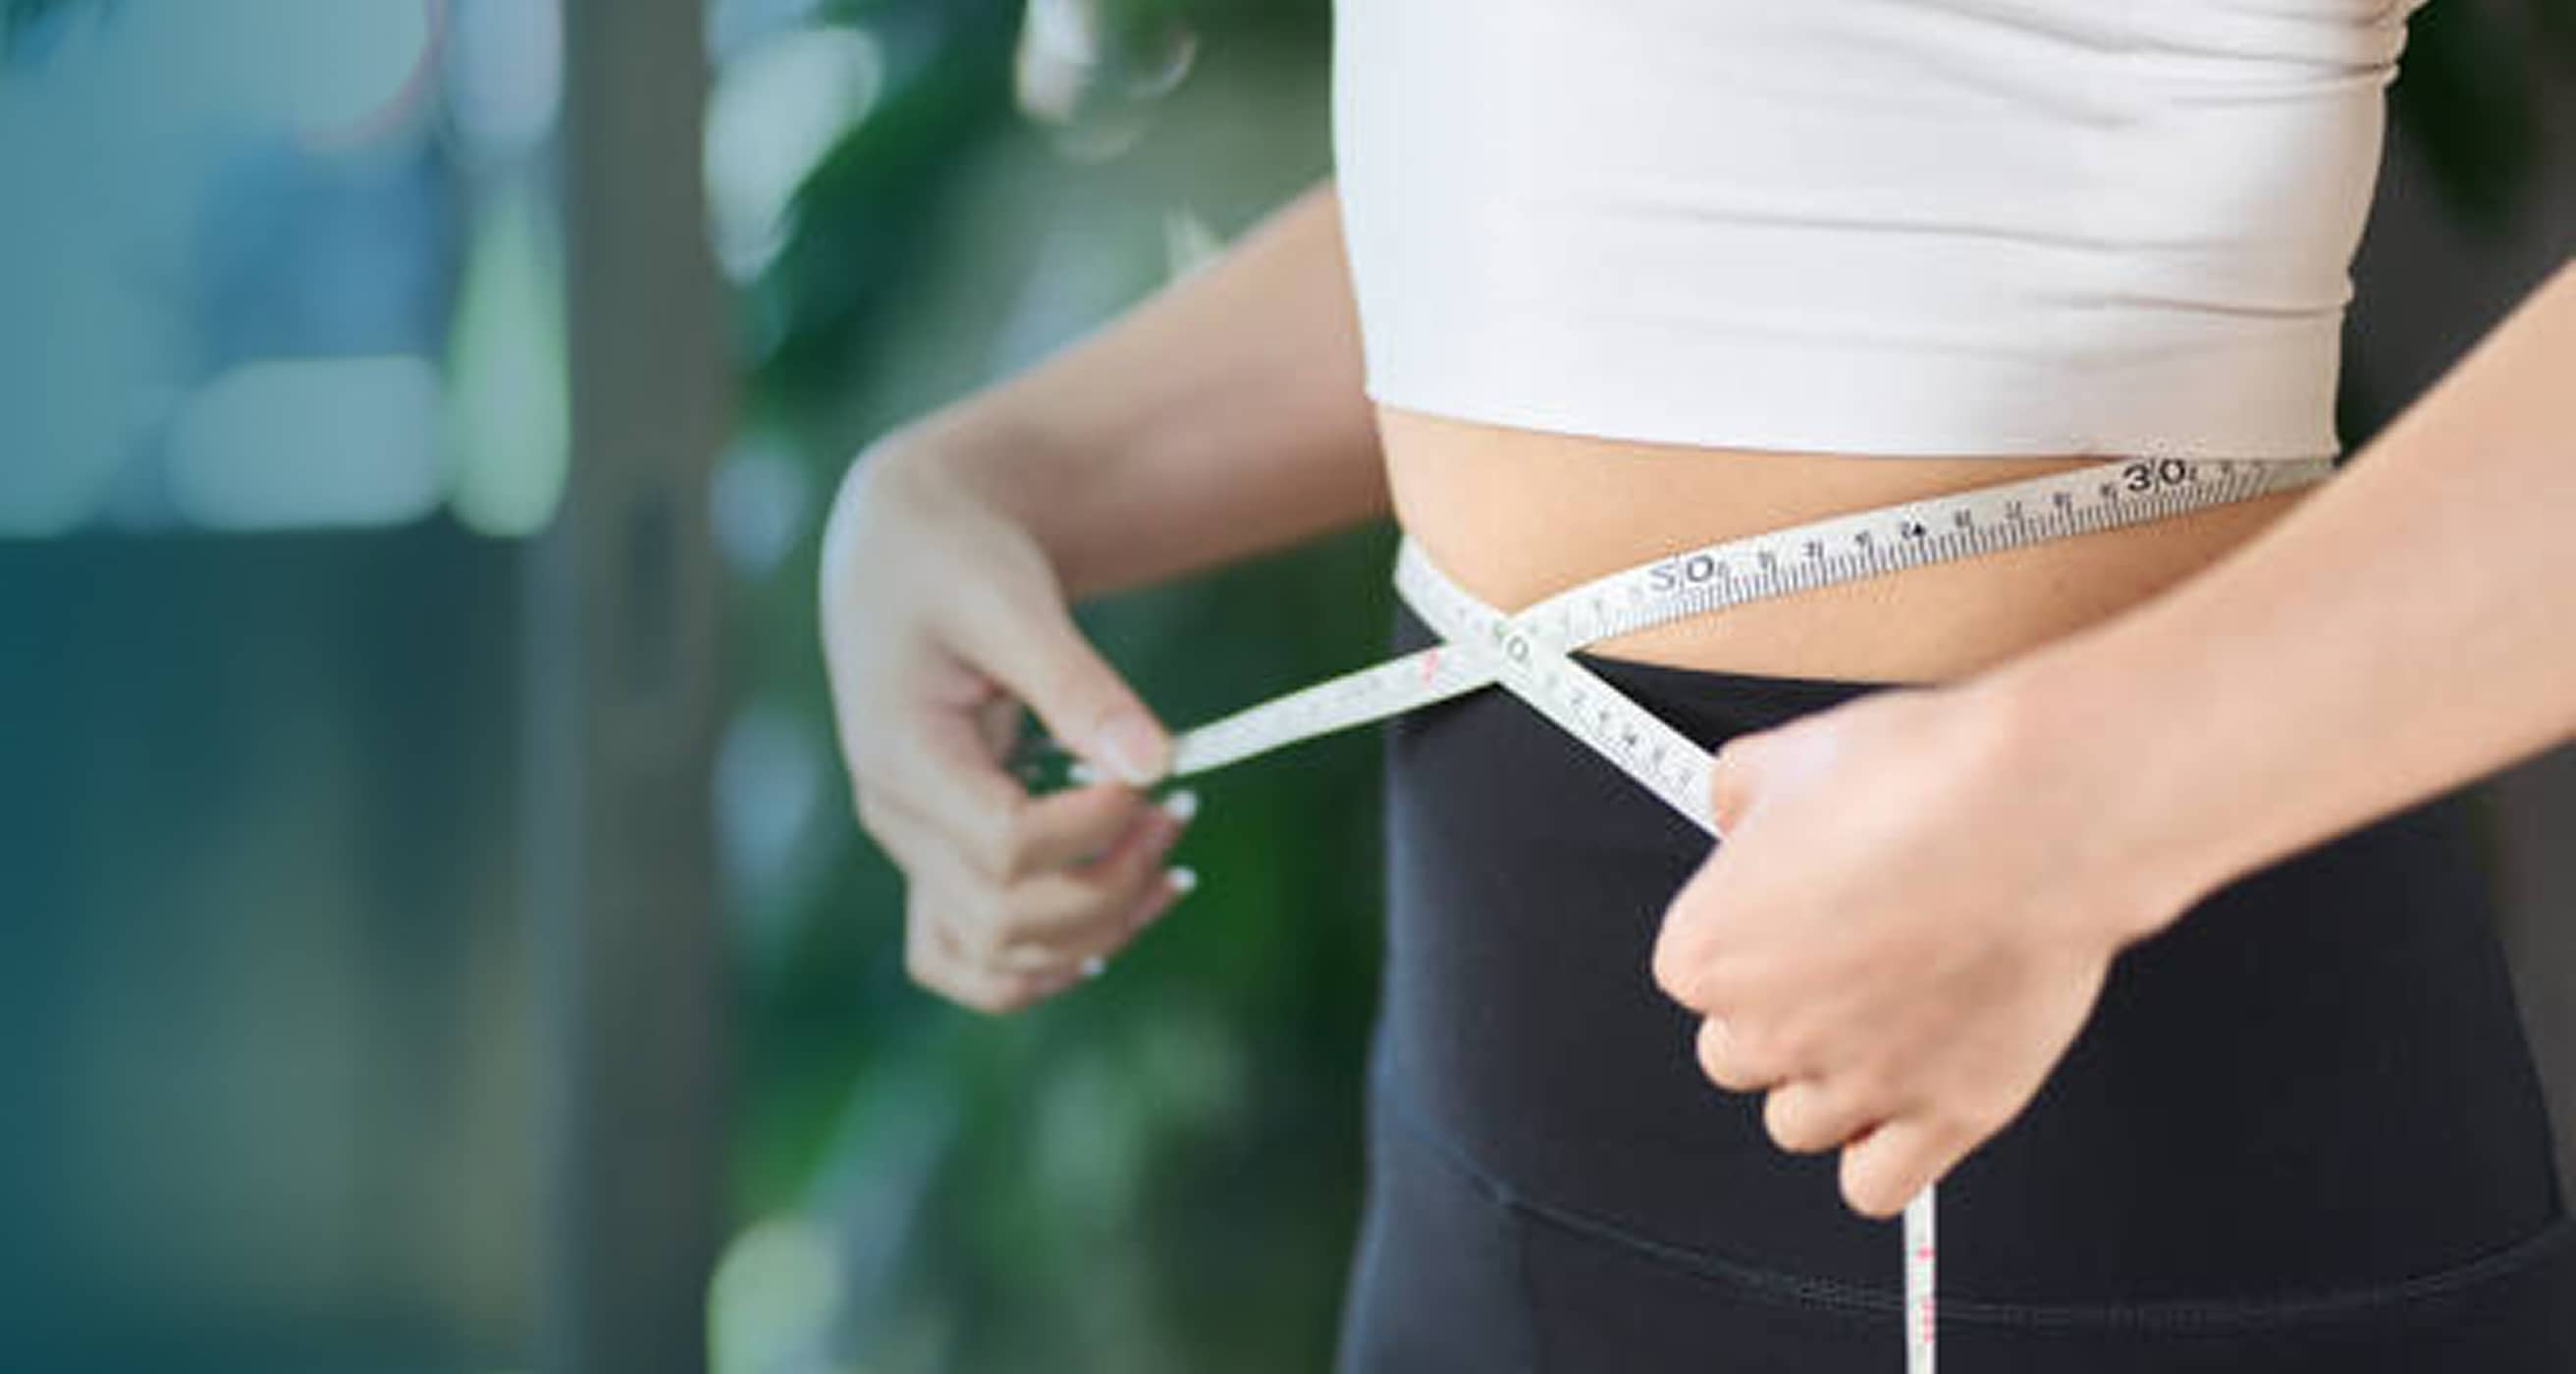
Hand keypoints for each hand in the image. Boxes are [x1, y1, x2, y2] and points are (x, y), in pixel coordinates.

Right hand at [820, 432, 1197, 1014]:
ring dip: (1093, 931)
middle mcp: (896, 819)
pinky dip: (1046, 957)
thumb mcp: (1012, 600)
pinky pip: (974, 953)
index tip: (1153, 773)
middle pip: (1005, 919)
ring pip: (993, 957)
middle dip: (1110, 885)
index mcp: (901, 756)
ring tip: (1169, 869)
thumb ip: (1076, 684)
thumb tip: (1155, 762)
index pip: (1006, 848)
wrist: (905, 546)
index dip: (1095, 828)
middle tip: (1178, 811)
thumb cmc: (956, 557)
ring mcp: (912, 846)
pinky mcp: (939, 852)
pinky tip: (1116, 915)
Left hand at [1649, 679, 2206, 1217]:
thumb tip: (1732, 807)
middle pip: (1738, 1057)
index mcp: (1708, 951)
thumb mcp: (1788, 755)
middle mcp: (1768, 1030)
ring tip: (1878, 1029)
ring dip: (1826, 1090)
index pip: (1693, 979)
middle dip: (1780, 1020)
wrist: (2035, 813)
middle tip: (1840, 970)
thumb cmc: (1922, 780)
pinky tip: (1902, 1113)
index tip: (1789, 922)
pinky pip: (1875, 1186)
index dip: (1748, 947)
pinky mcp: (1944, 1116)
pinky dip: (1881, 1162)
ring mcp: (1856, 1082)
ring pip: (1798, 1125)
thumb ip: (1738, 796)